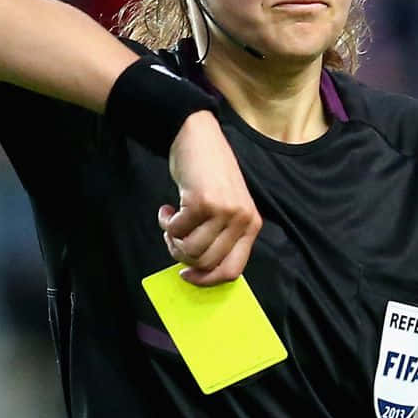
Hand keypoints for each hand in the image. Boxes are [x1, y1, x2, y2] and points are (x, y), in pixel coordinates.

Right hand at [159, 111, 260, 284]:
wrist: (198, 137)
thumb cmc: (209, 175)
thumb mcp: (227, 207)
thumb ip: (223, 236)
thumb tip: (202, 270)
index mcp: (252, 225)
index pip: (232, 270)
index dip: (207, 279)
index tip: (188, 275)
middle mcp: (241, 219)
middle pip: (207, 263)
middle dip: (183, 256)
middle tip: (173, 239)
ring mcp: (223, 210)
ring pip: (190, 250)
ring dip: (172, 240)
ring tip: (171, 223)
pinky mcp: (201, 202)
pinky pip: (176, 231)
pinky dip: (166, 224)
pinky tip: (166, 209)